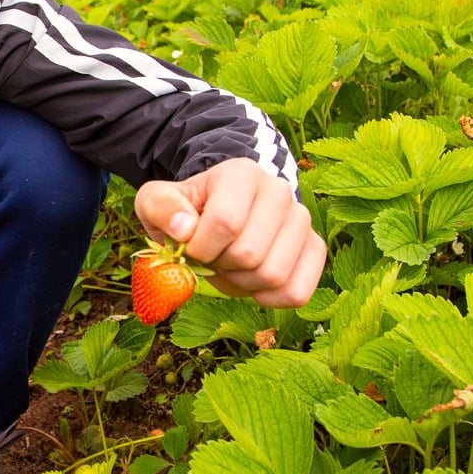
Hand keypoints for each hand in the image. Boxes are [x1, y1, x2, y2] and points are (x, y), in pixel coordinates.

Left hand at [134, 157, 325, 307]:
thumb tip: (184, 228)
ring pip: (274, 275)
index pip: (225, 223)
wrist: (216, 213)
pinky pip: (297, 292)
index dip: (200, 248)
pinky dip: (269, 299)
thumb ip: (160, 207)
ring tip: (230, 267)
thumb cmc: (185, 210)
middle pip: (250, 254)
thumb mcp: (157, 201)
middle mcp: (279, 191)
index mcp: (241, 174)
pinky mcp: (315, 248)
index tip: (190, 246)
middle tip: (212, 257)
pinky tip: (251, 286)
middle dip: (221, 267)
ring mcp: (302, 220)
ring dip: (242, 284)